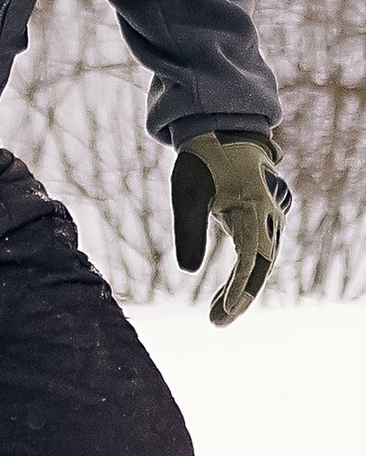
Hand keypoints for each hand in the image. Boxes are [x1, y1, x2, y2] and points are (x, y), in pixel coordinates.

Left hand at [171, 129, 289, 326]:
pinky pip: (257, 255)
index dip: (240, 285)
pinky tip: (224, 297)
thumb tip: (188, 270)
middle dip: (241, 297)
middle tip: (217, 323)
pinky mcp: (262, 221)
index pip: (251, 255)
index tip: (226, 311)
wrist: (222, 132)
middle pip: (261, 265)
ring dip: (241, 290)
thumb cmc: (202, 160)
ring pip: (261, 263)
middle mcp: (269, 215)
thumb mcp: (186, 191)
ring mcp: (269, 218)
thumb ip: (188, 229)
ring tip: (216, 317)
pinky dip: (242, 276)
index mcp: (254, 206)